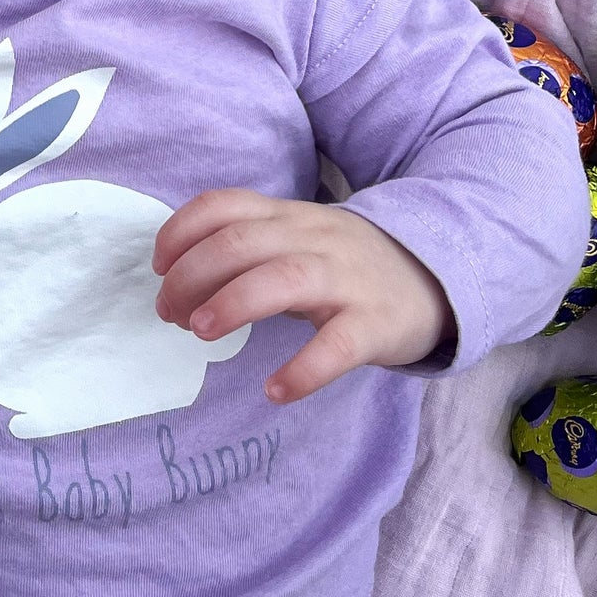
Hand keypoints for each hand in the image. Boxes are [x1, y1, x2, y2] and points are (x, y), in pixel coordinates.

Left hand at [151, 189, 454, 403]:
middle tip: (170, 314)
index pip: (221, 206)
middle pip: (239, 242)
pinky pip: (338, 345)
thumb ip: (242, 251)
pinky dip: (303, 370)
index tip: (158, 268)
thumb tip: (175, 286)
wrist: (438, 276)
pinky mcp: (377, 323)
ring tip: (200, 332)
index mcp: (286, 216)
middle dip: (190, 276)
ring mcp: (346, 278)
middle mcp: (313, 238)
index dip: (179, 233)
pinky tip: (276, 390)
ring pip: (283, 278)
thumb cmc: (343, 265)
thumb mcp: (294, 240)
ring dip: (231, 303)